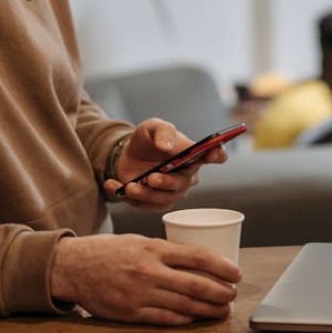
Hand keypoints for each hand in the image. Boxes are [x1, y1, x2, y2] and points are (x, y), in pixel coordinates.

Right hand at [50, 234, 239, 324]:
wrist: (73, 267)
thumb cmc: (107, 250)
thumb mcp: (138, 240)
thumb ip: (164, 251)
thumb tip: (195, 261)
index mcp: (153, 248)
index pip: (197, 257)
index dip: (222, 266)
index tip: (236, 273)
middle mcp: (149, 271)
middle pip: (196, 285)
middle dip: (220, 292)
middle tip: (232, 295)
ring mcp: (141, 294)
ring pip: (184, 306)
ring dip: (208, 310)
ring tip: (222, 310)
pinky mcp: (132, 312)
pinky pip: (166, 318)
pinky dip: (185, 319)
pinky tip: (196, 318)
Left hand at [104, 118, 226, 209]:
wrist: (126, 155)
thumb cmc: (148, 140)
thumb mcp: (153, 127)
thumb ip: (162, 131)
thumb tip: (166, 146)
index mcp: (193, 155)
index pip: (216, 155)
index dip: (218, 154)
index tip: (213, 153)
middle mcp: (186, 176)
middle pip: (183, 185)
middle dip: (166, 183)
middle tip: (151, 177)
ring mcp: (170, 192)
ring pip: (163, 200)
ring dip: (146, 195)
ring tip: (130, 186)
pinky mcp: (152, 202)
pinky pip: (143, 205)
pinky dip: (126, 197)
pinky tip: (113, 184)